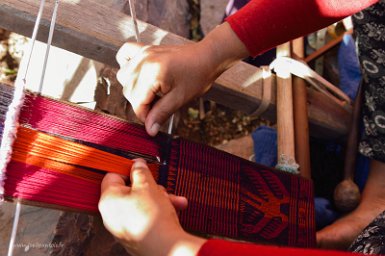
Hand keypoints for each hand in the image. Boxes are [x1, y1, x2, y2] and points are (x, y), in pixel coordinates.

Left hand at [99, 159, 205, 255]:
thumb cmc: (152, 217)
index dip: (128, 169)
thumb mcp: (147, 185)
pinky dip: (158, 212)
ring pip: (141, 204)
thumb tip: (137, 164)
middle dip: (150, 187)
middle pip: (130, 191)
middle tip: (159, 187)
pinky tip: (173, 209)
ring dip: (159, 199)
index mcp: (108, 200)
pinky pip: (145, 216)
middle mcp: (111, 215)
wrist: (166, 247)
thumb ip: (140, 171)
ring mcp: (123, 227)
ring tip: (173, 201)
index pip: (112, 176)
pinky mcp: (135, 235)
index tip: (140, 167)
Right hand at [116, 22, 248, 135]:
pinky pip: (124, 54)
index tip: (155, 120)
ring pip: (123, 76)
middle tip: (158, 105)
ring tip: (152, 92)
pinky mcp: (145, 49)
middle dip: (141, 103)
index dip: (145, 115)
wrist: (207, 57)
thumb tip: (150, 131)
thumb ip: (162, 113)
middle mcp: (144, 61)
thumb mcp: (180, 98)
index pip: (137, 102)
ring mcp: (143, 53)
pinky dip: (126, 65)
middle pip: (128, 90)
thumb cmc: (197, 76)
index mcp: (152, 73)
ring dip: (133, 88)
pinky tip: (138, 74)